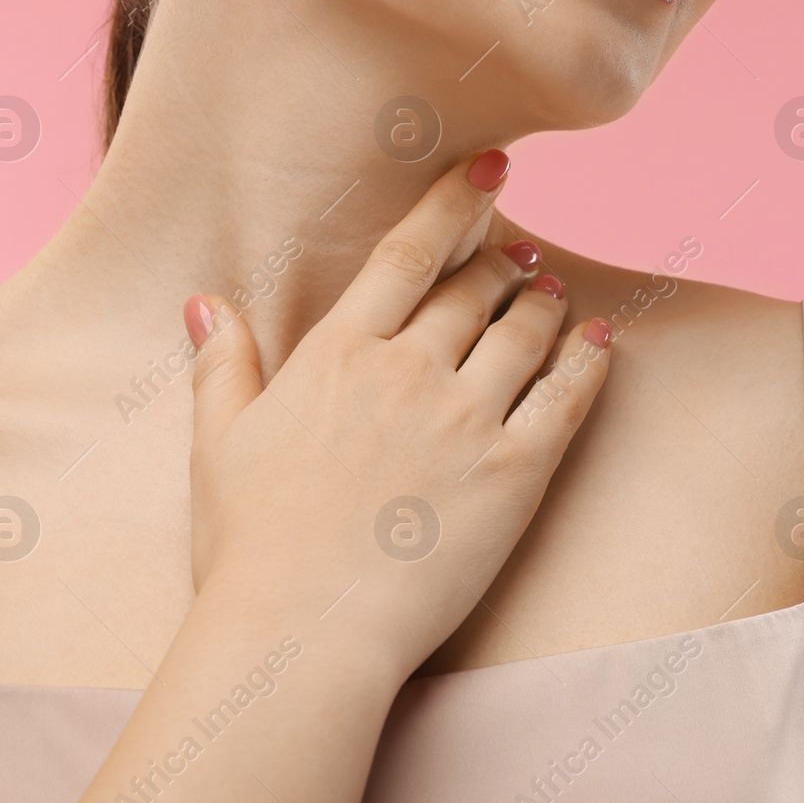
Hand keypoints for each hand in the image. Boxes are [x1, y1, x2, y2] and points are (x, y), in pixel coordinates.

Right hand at [182, 149, 611, 675]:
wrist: (303, 632)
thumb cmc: (251, 547)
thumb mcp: (218, 445)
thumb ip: (222, 365)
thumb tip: (204, 303)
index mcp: (340, 354)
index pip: (408, 253)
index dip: (455, 203)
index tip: (491, 170)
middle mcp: (409, 370)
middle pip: (474, 291)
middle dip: (502, 265)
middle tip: (520, 259)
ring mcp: (468, 419)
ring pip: (524, 334)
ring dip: (544, 305)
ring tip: (554, 296)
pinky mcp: (515, 474)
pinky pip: (566, 399)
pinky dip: (587, 362)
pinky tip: (599, 343)